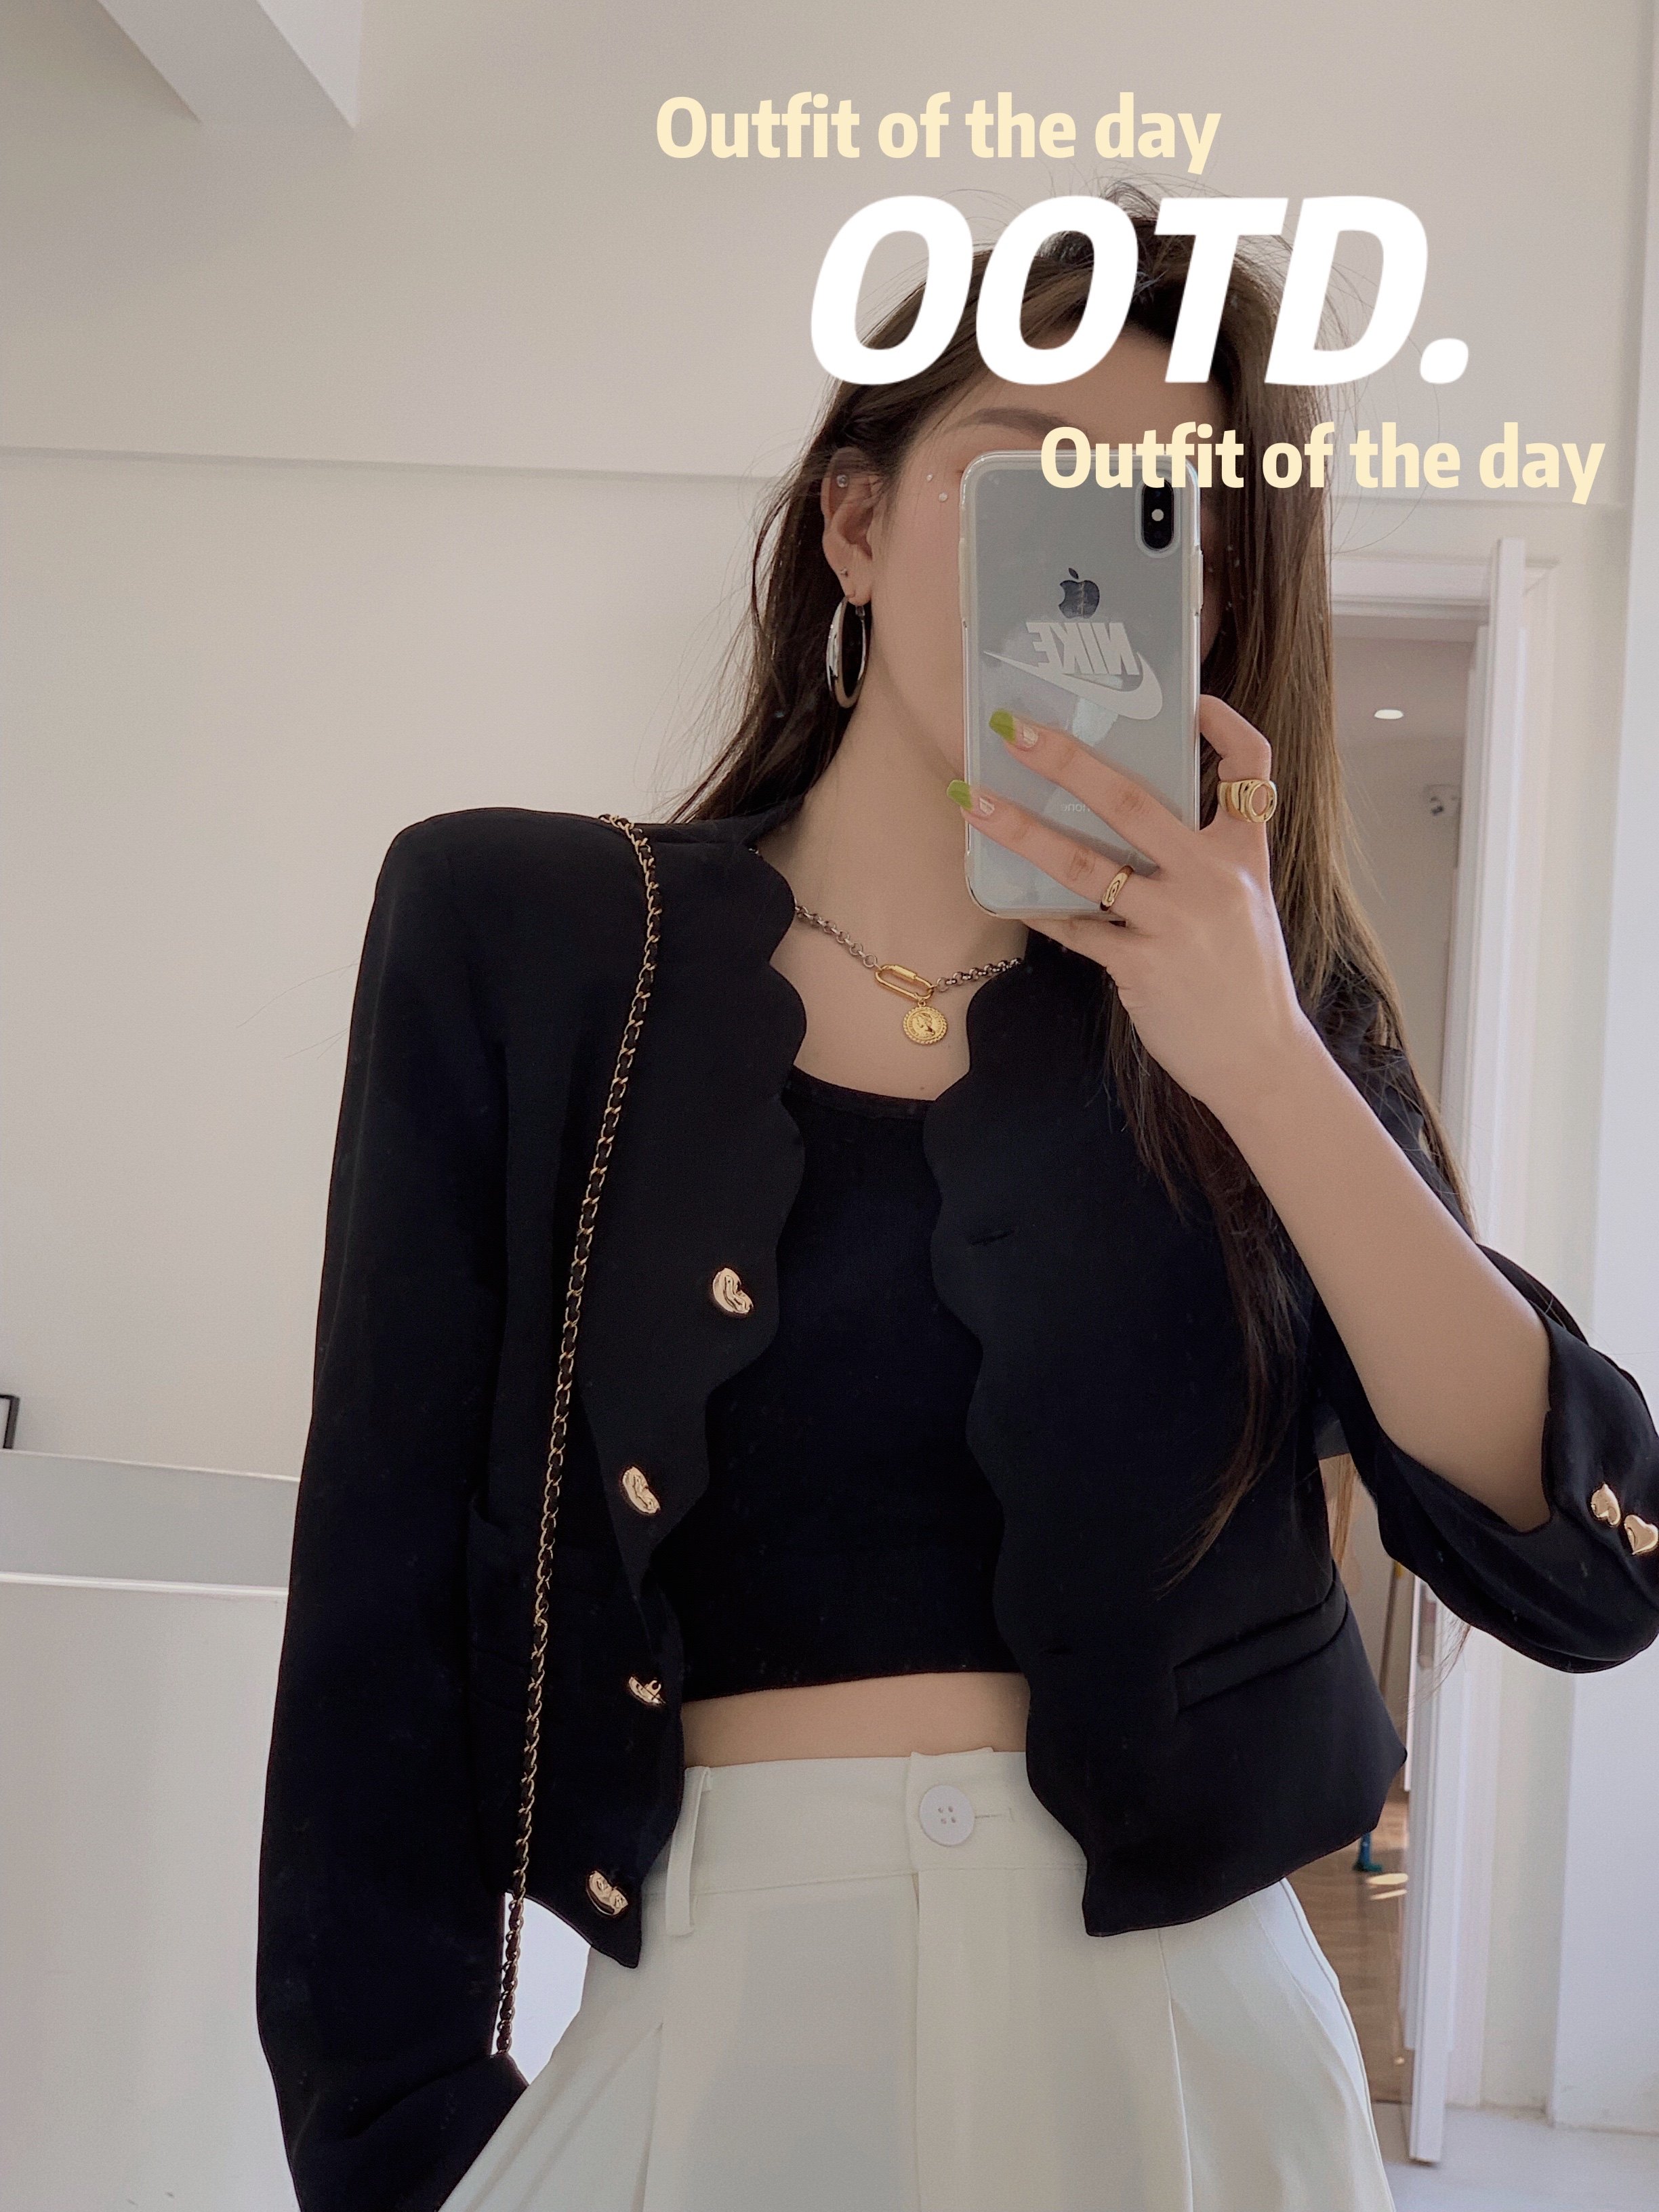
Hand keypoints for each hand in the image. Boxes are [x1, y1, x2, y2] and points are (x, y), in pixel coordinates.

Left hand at [956, 696, 1318, 1119]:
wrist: (1259, 1058)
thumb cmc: (1244, 980)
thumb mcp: (1244, 905)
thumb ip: (1202, 862)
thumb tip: (1125, 826)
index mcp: (1243, 855)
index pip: (1252, 771)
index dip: (1226, 728)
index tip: (1194, 700)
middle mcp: (1211, 878)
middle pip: (1135, 802)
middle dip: (1069, 761)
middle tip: (1017, 731)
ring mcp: (1174, 921)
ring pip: (1086, 864)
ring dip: (1022, 831)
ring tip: (974, 804)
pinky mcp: (1141, 965)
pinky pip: (1076, 928)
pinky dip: (1039, 908)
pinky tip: (1001, 889)